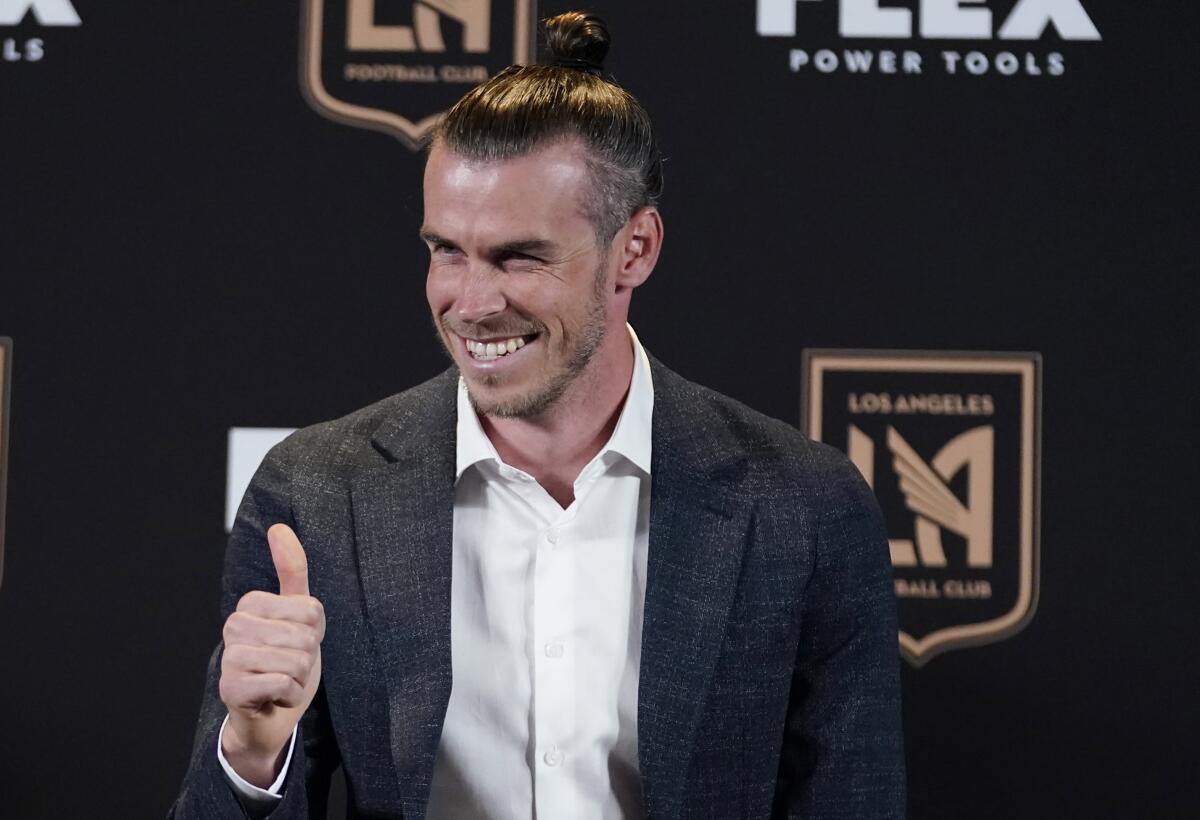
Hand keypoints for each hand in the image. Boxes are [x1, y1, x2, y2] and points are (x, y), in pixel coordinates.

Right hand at [218, 523, 324, 787]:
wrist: (269, 714)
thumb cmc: (285, 659)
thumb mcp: (298, 613)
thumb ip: (292, 570)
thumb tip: (279, 526)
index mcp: (251, 603)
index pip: (310, 610)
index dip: (314, 631)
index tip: (297, 642)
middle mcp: (234, 626)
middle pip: (303, 637)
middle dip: (308, 657)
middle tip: (290, 667)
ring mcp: (229, 657)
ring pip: (295, 661)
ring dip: (300, 679)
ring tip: (283, 681)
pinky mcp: (230, 688)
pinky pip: (283, 684)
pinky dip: (289, 695)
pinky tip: (274, 697)